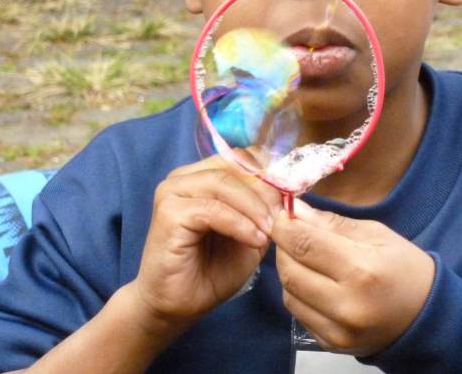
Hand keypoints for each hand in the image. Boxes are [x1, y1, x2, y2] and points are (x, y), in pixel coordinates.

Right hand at [131, 157, 282, 325]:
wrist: (177, 305)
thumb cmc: (212, 270)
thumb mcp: (250, 232)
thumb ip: (265, 208)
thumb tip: (288, 188)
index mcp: (204, 175)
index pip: (243, 157)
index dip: (271, 173)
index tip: (293, 195)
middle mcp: (185, 176)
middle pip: (235, 167)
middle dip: (265, 191)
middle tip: (284, 216)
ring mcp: (173, 192)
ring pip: (225, 185)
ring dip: (254, 208)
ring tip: (270, 231)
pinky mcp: (169, 213)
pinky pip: (213, 209)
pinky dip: (239, 224)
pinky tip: (254, 240)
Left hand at [270, 199, 434, 355]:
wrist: (427, 317)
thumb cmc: (405, 268)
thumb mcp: (377, 234)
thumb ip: (332, 224)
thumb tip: (295, 210)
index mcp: (362, 270)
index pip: (304, 244)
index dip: (285, 226)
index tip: (282, 214)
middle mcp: (346, 304)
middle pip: (290, 271)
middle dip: (283, 246)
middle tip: (291, 233)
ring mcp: (337, 330)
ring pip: (288, 294)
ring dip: (288, 270)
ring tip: (303, 256)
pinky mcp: (331, 344)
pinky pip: (298, 313)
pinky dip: (298, 293)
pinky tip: (313, 281)